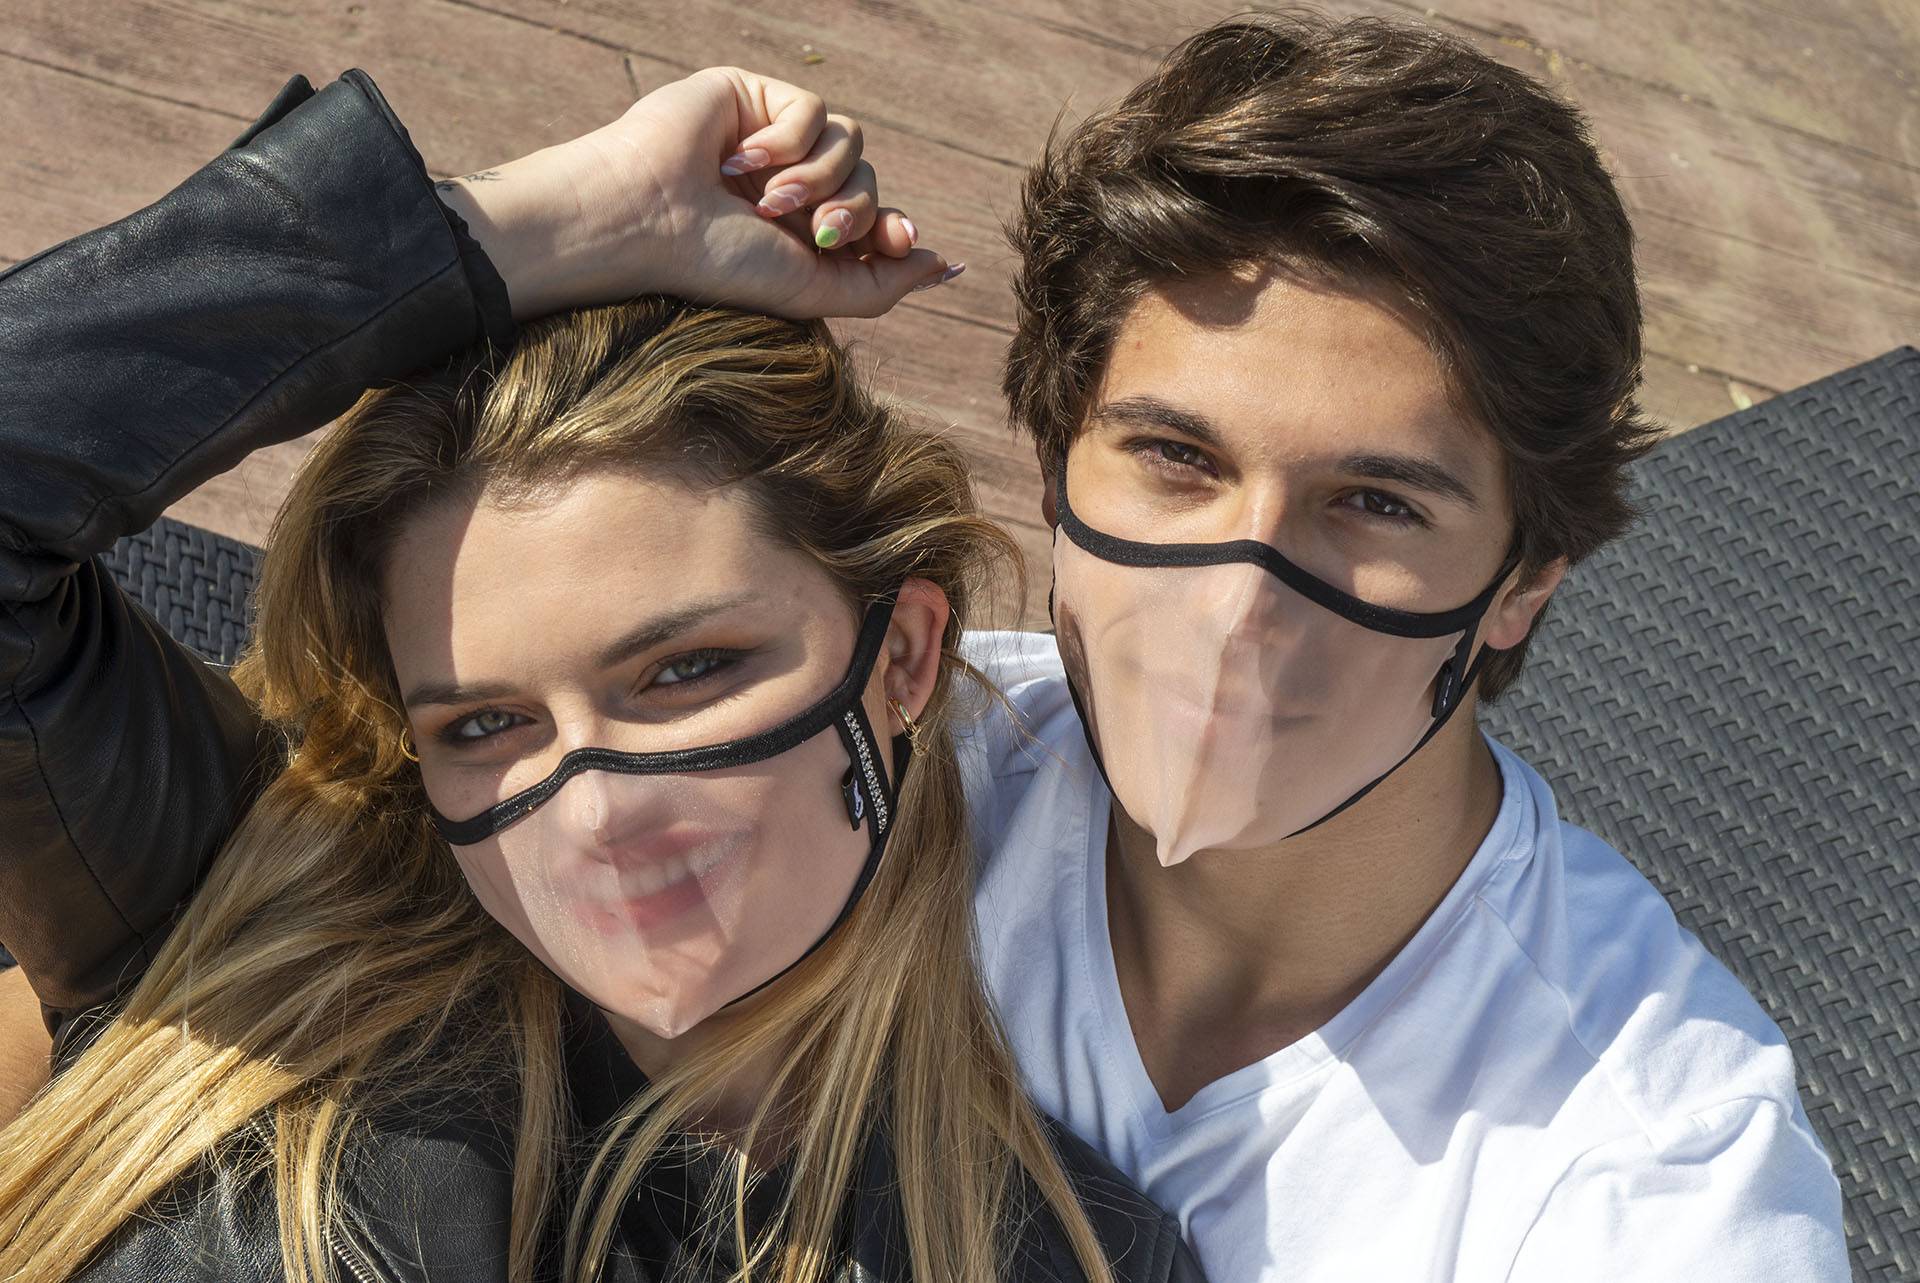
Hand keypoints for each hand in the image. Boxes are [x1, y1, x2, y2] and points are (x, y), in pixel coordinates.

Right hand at [435, 67, 959, 320]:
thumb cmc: (717, 264)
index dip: (892, 229)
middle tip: (817, 234)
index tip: (903, 240)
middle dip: (853, 211)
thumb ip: (882, 285)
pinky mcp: (755, 95)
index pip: (873, 220)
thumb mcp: (811, 290)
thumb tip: (946, 266)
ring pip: (851, 144)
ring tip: (768, 202)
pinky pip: (815, 111)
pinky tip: (739, 163)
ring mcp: (773, 139)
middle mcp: (790, 183)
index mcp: (800, 230)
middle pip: (868, 182)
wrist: (648, 220)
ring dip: (820, 181)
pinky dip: (788, 142)